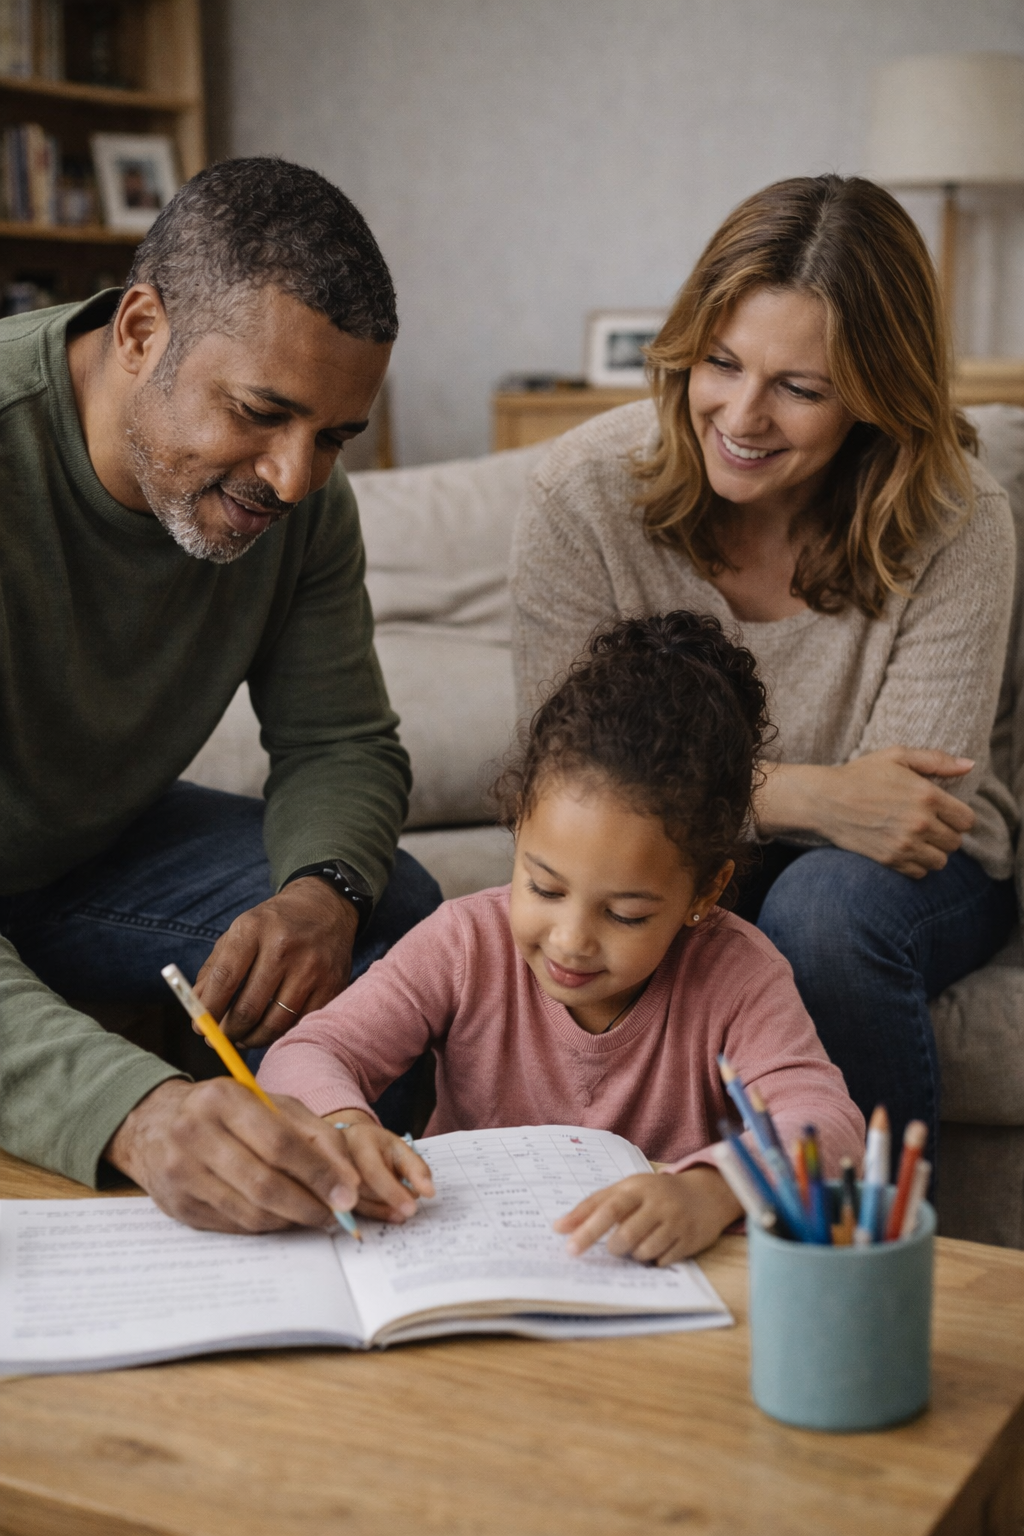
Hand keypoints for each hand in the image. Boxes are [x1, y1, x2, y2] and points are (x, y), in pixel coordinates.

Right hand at [104, 1079, 361, 1232]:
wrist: (154, 1123)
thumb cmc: (226, 1112)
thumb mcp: (271, 1105)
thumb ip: (314, 1135)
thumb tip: (348, 1180)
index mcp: (224, 1099)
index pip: (281, 1143)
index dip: (319, 1174)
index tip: (348, 1196)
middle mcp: (195, 1133)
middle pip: (264, 1183)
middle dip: (309, 1205)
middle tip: (336, 1217)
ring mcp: (181, 1172)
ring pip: (249, 1211)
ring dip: (290, 1220)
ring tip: (312, 1215)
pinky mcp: (176, 1205)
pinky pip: (233, 1225)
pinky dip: (264, 1226)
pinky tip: (280, 1217)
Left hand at [194, 877, 358, 1046]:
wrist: (325, 907)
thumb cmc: (274, 925)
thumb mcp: (240, 932)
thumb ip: (215, 969)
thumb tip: (198, 1009)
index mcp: (254, 928)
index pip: (224, 979)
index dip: (208, 1010)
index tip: (199, 1027)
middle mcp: (284, 947)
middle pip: (248, 1008)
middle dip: (228, 1032)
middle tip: (220, 1038)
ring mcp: (311, 967)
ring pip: (275, 1023)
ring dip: (253, 1039)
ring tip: (243, 1038)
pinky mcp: (332, 984)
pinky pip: (300, 1023)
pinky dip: (281, 1033)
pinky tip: (270, 1029)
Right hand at [326, 1110, 434, 1221]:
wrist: (348, 1145)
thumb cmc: (378, 1147)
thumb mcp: (400, 1149)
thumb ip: (415, 1168)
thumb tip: (428, 1192)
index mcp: (358, 1139)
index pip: (372, 1170)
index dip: (392, 1191)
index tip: (410, 1209)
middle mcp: (336, 1156)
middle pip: (360, 1190)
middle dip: (386, 1202)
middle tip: (407, 1211)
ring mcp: (326, 1175)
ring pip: (351, 1204)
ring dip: (378, 1211)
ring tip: (397, 1213)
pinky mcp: (322, 1193)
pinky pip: (343, 1212)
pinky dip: (366, 1215)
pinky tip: (382, 1214)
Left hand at [553, 1167, 741, 1265]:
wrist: (705, 1194)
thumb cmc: (654, 1194)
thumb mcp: (625, 1190)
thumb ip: (592, 1206)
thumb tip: (558, 1228)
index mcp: (636, 1187)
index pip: (608, 1208)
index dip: (587, 1229)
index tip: (570, 1249)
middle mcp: (657, 1203)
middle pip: (626, 1235)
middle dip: (614, 1247)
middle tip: (614, 1246)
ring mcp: (676, 1221)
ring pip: (644, 1251)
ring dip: (634, 1255)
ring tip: (638, 1244)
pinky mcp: (690, 1240)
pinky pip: (663, 1260)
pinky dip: (654, 1260)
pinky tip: (658, 1248)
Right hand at [757, 748, 975, 878]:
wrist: (824, 800)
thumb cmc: (861, 774)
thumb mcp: (897, 756)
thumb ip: (937, 760)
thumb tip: (970, 766)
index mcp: (927, 795)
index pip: (966, 820)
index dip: (958, 817)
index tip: (944, 814)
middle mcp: (920, 822)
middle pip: (955, 843)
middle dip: (946, 835)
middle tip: (928, 826)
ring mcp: (905, 844)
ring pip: (940, 861)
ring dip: (932, 852)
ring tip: (917, 839)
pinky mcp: (890, 860)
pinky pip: (920, 873)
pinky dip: (916, 865)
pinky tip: (904, 849)